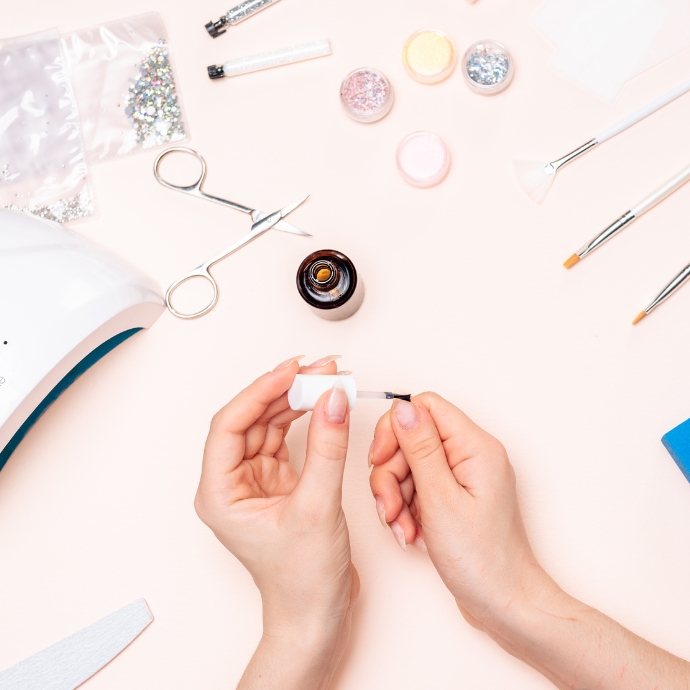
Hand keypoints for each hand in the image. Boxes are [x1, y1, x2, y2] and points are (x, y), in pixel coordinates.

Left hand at [195, 356, 358, 688]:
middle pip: (251, 419)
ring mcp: (256, 481)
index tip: (290, 371)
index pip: (230, 426)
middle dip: (283, 390)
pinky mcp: (279, 482)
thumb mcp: (316, 508)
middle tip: (317, 369)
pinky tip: (323, 405)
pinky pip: (287, 438)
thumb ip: (326, 448)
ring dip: (297, 400)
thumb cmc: (302, 580)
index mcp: (220, 493)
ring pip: (270, 425)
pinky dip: (306, 420)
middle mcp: (233, 483)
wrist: (317, 615)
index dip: (259, 392)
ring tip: (326, 379)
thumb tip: (333, 400)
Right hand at [369, 393, 558, 635]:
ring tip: (402, 528)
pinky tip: (410, 533)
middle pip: (411, 439)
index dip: (395, 428)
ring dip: (396, 497)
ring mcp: (461, 477)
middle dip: (391, 474)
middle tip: (389, 507)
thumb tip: (403, 407)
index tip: (381, 459)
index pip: (425, 407)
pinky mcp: (453, 497)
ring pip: (409, 466)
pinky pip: (416, 488)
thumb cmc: (482, 560)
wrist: (503, 604)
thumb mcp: (440, 499)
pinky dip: (406, 510)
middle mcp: (470, 455)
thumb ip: (419, 448)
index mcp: (475, 447)